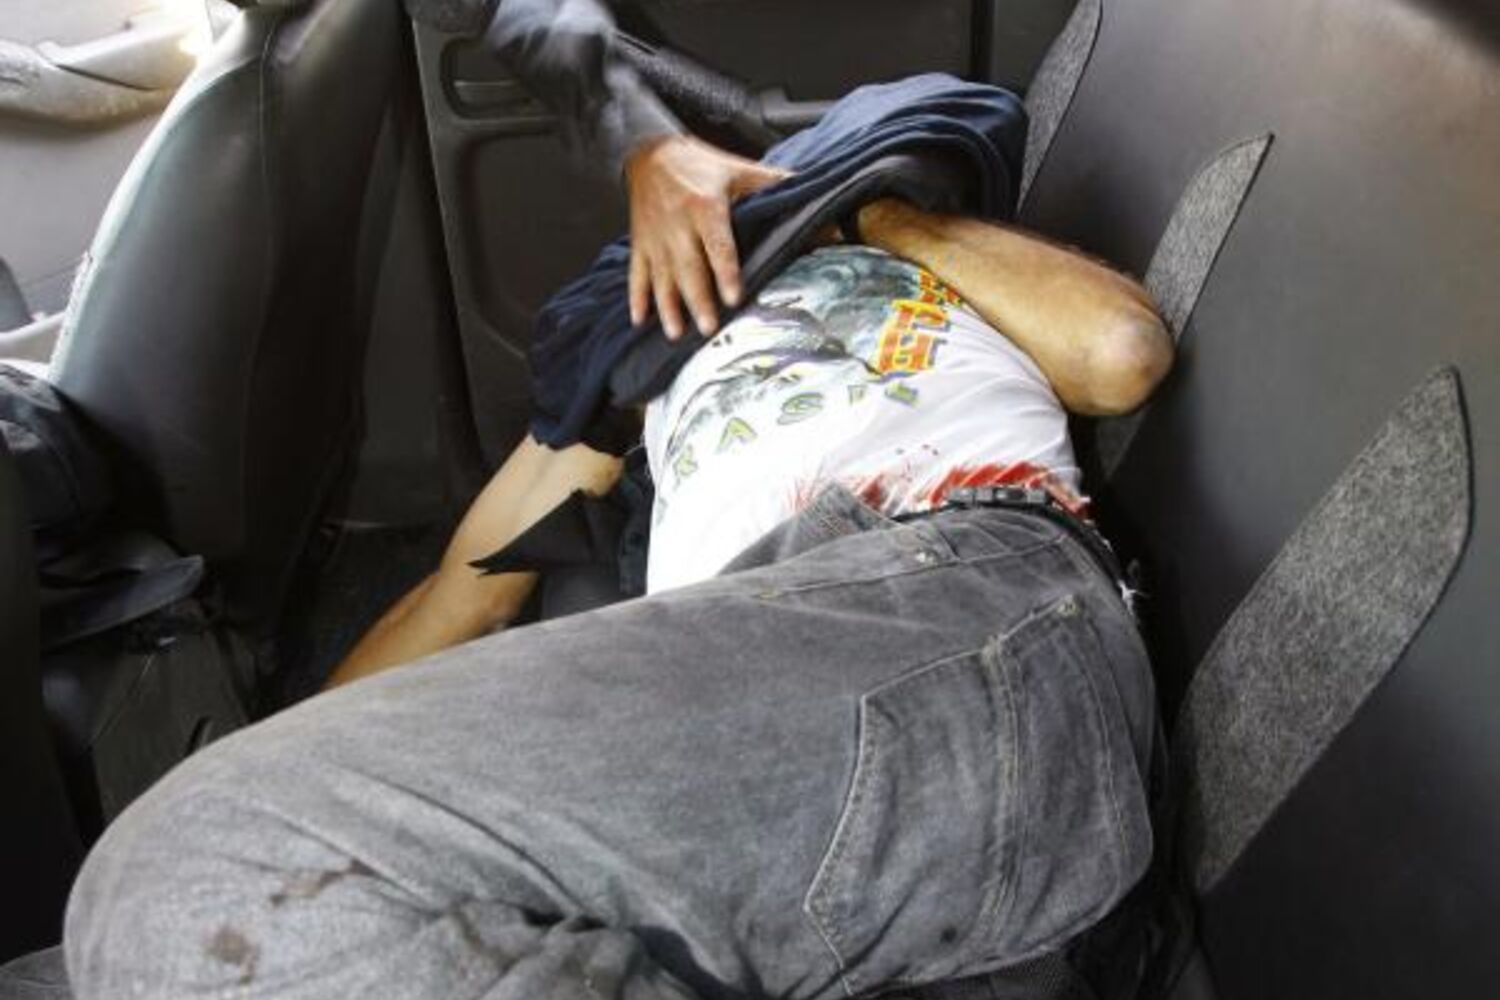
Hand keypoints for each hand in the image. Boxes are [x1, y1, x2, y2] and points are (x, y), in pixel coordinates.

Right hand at [624, 135, 788, 338]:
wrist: (650, 151)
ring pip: (662, 277)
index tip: (734, 297)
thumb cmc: (701, 165)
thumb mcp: (739, 169)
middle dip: (698, 299)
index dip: (726, 272)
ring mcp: (656, 237)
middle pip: (689, 267)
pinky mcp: (641, 243)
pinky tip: (640, 321)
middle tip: (709, 327)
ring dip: (668, 307)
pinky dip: (637, 298)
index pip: (718, 244)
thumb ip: (776, 186)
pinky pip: (637, 274)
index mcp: (705, 205)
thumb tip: (818, 200)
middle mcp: (677, 224)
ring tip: (675, 333)